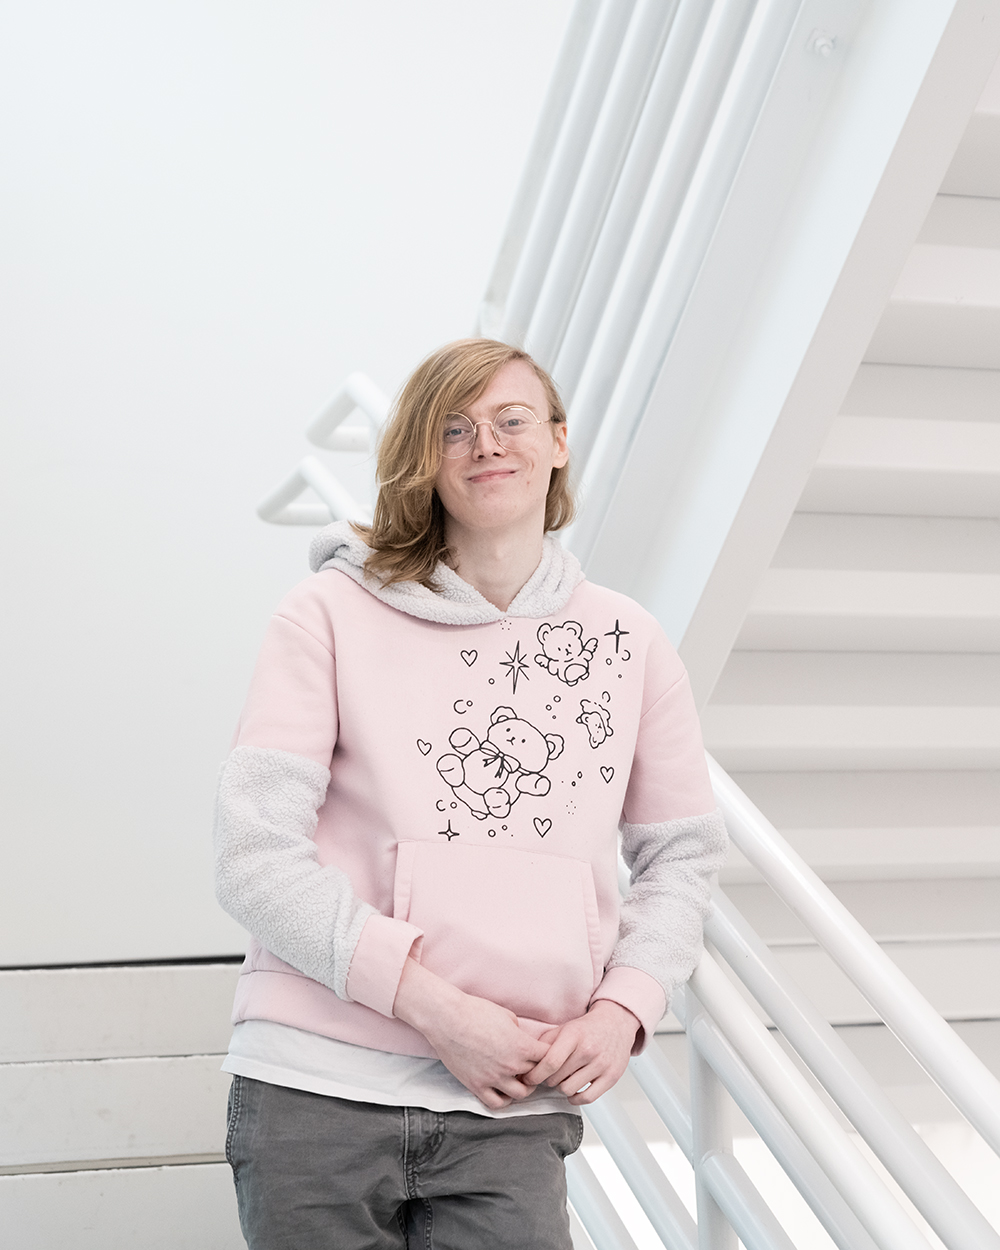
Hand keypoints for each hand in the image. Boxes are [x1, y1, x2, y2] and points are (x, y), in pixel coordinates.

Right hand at [392, 958, 548, 1109]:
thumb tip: (522, 1038)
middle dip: (536, 1071)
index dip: (546, 1054)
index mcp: (521, 1046)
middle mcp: (510, 1065)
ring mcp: (493, 1078)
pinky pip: (497, 1104)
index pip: (547, 1057)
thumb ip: (519, 1031)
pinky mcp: (477, 1086)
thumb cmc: (475, 1011)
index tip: (541, 1052)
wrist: (447, 1019)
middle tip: (531, 1066)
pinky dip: (504, 1100)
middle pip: (536, 1076)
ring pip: (520, 1094)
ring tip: (518, 1079)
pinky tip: (502, 1089)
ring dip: (523, 1087)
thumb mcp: (506, 1015)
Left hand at [524, 1000, 638, 1104]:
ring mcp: (601, 1064)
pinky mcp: (611, 1077)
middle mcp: (589, 1050)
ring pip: (569, 1090)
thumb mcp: (564, 1029)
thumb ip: (545, 1044)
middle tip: (549, 1076)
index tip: (528, 1079)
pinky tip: (573, 1091)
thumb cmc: (587, 1029)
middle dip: (547, 1080)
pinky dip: (576, 1098)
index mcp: (574, 1035)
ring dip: (561, 1088)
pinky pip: (587, 1098)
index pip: (550, 1062)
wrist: (616, 1023)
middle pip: (557, 1078)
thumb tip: (527, 1063)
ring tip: (562, 1080)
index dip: (535, 1075)